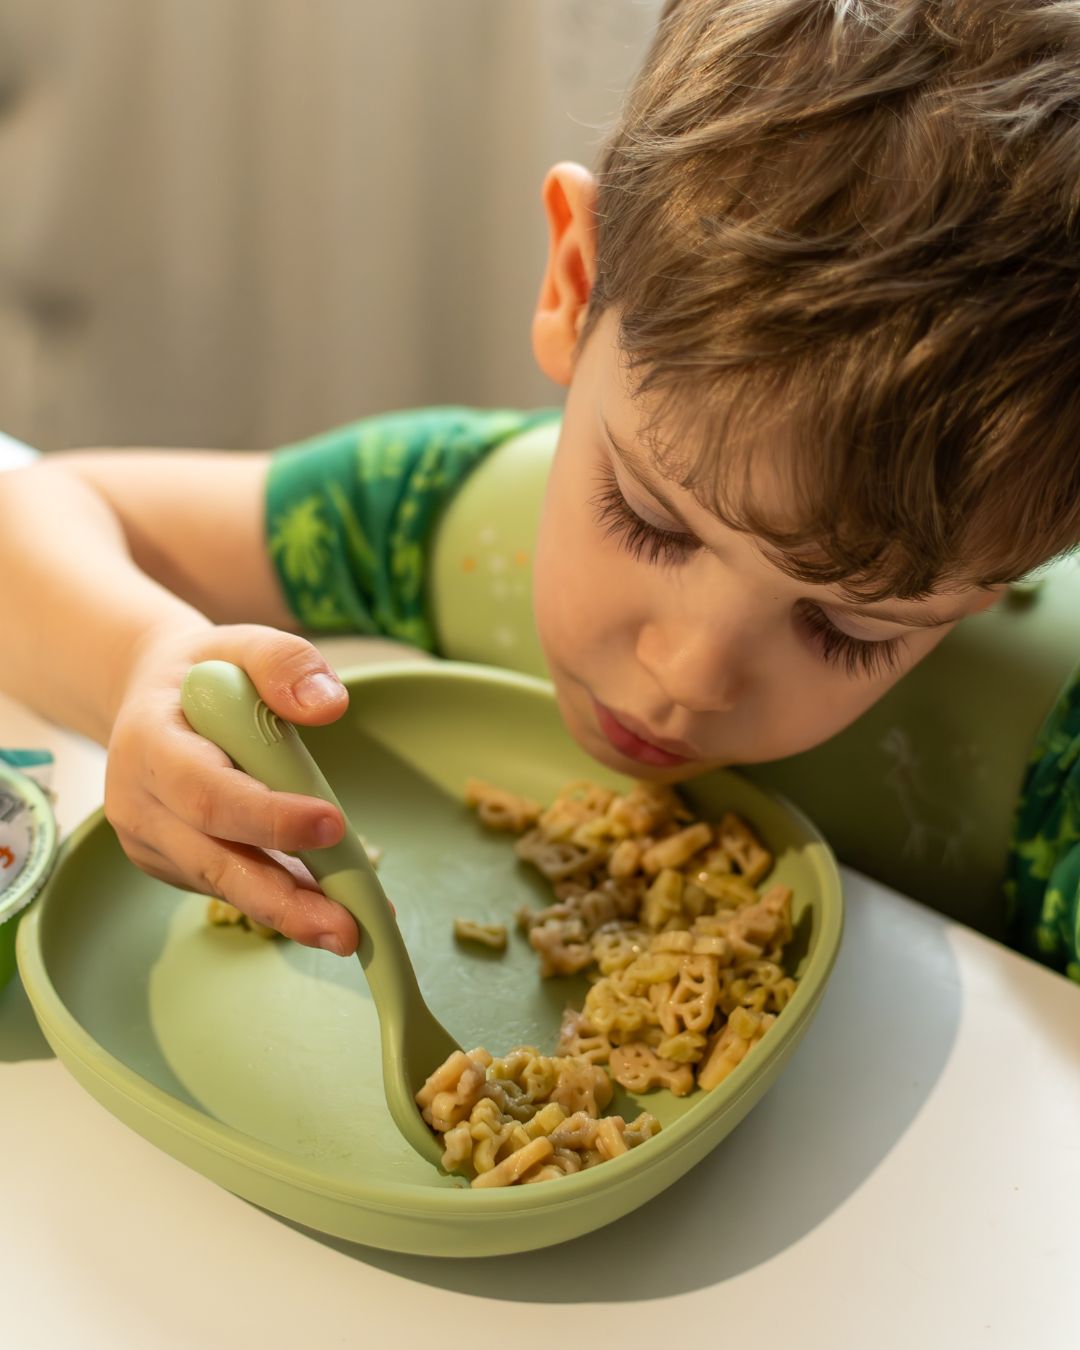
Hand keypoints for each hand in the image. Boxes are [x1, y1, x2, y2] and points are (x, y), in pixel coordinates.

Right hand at [105, 623, 359, 954]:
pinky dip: (279, 896)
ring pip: (224, 884)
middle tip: (347, 927)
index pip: (207, 793)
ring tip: (350, 930)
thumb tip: (329, 705)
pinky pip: (228, 885)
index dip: (268, 818)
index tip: (332, 825)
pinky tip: (328, 903)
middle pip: (213, 861)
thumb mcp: (242, 643)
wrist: (155, 695)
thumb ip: (284, 662)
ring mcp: (150, 841)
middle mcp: (138, 803)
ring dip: (288, 911)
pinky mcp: (171, 863)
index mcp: (149, 744)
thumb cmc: (206, 671)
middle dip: (282, 898)